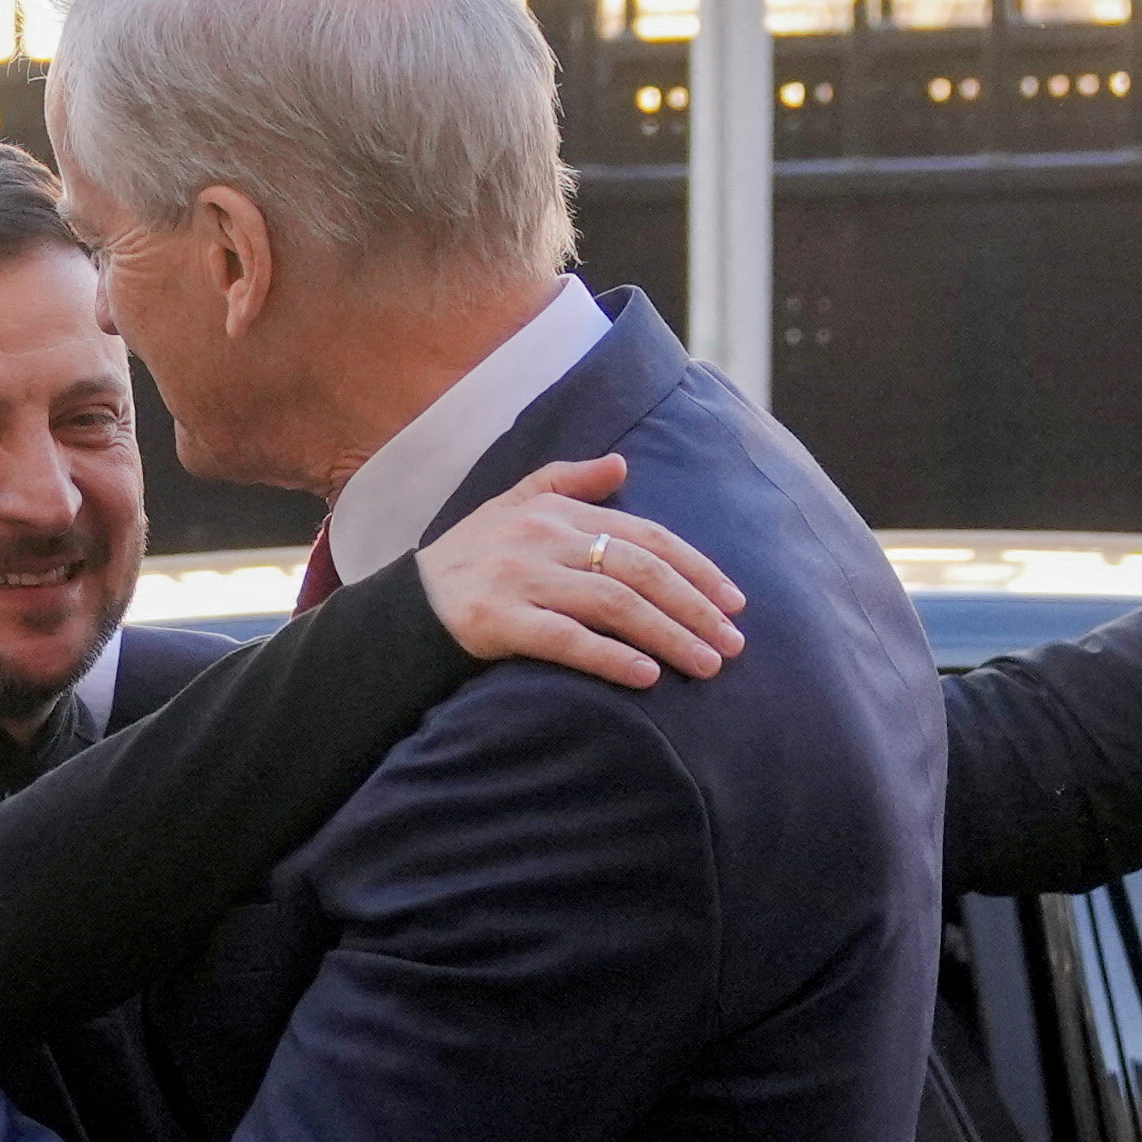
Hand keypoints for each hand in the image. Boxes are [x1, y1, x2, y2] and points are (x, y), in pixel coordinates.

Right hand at [415, 454, 745, 689]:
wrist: (406, 603)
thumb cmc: (471, 555)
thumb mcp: (515, 503)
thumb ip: (569, 481)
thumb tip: (622, 464)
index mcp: (556, 511)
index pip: (645, 535)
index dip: (696, 567)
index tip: (734, 602)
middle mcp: (543, 539)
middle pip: (639, 570)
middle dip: (694, 607)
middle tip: (733, 645)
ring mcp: (520, 579)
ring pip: (613, 604)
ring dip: (668, 636)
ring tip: (706, 665)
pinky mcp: (497, 622)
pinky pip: (566, 640)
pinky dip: (610, 658)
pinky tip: (646, 677)